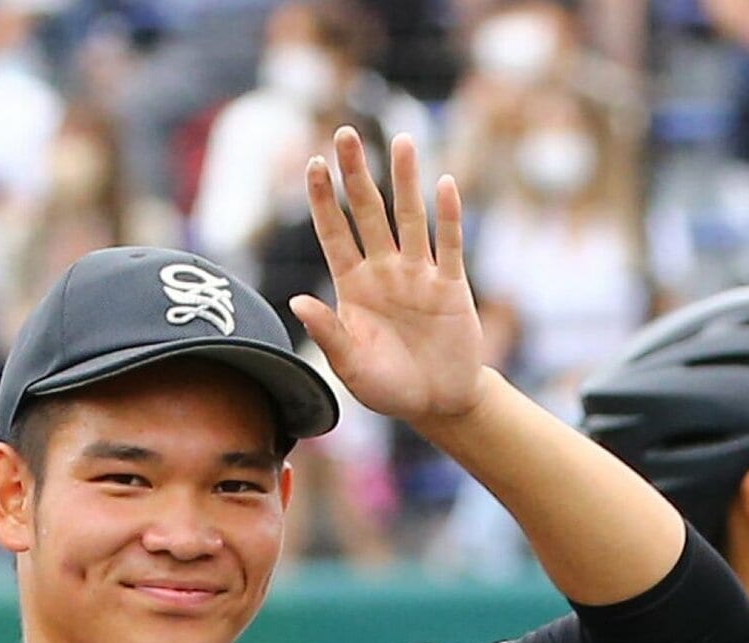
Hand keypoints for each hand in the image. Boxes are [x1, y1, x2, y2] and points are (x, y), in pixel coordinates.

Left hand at [290, 128, 485, 425]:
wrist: (437, 404)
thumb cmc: (388, 387)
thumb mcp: (351, 368)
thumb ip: (328, 333)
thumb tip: (296, 301)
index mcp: (353, 287)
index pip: (334, 234)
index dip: (323, 200)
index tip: (314, 164)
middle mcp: (384, 271)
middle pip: (368, 213)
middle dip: (357, 174)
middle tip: (345, 133)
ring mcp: (419, 274)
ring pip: (410, 218)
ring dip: (406, 181)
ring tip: (401, 141)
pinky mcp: (451, 286)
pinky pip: (450, 245)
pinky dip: (449, 217)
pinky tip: (446, 184)